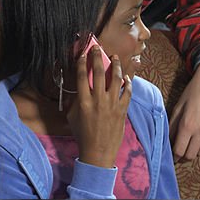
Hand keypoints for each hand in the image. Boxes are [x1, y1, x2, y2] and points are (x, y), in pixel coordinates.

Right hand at [69, 47, 131, 167]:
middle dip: (97, 57)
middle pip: (98, 73)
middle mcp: (98, 101)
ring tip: (115, 57)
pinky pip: (127, 92)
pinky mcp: (122, 110)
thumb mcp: (72, 117)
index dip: (81, 62)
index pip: (81, 76)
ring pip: (115, 79)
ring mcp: (112, 105)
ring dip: (115, 66)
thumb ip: (74, 101)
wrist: (98, 152)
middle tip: (97, 48)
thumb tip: (77, 88)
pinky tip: (126, 77)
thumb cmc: (82, 135)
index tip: (82, 54)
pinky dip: (127, 83)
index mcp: (83, 102)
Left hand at [169, 62, 199, 161]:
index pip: (179, 150)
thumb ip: (172, 125)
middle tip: (180, 151)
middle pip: (190, 155)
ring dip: (195, 151)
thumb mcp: (178, 107)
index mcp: (187, 125)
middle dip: (183, 155)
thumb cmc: (193, 91)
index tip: (172, 155)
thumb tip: (169, 140)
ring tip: (191, 145)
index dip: (174, 155)